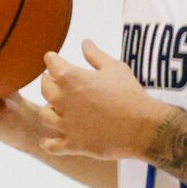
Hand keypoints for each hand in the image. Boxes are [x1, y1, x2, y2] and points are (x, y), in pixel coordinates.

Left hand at [37, 40, 159, 161]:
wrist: (141, 127)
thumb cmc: (130, 94)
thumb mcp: (115, 68)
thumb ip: (95, 55)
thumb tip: (84, 42)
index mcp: (71, 77)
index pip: (51, 62)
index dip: (52, 59)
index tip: (54, 59)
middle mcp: (63, 100)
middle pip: (44, 88)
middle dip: (48, 81)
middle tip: (53, 81)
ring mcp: (66, 124)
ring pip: (44, 115)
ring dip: (48, 110)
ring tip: (54, 109)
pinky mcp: (73, 144)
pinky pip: (52, 145)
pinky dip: (48, 143)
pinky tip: (48, 141)